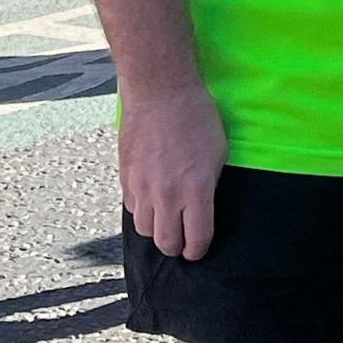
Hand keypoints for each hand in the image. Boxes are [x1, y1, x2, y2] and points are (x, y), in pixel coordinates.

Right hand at [118, 83, 228, 261]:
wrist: (160, 92)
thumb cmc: (197, 117)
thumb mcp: (217, 154)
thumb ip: (209, 187)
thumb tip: (202, 209)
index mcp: (195, 190)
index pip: (195, 240)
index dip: (198, 251)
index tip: (199, 249)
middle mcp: (166, 194)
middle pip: (166, 244)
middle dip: (176, 246)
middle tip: (182, 237)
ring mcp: (142, 186)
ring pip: (144, 230)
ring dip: (157, 229)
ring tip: (166, 218)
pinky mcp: (125, 176)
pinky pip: (132, 208)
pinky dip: (142, 209)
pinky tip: (151, 198)